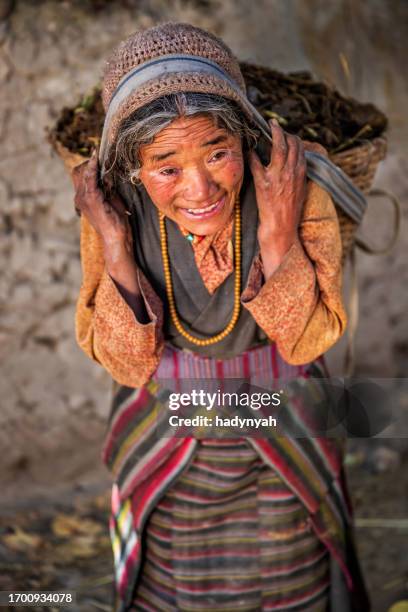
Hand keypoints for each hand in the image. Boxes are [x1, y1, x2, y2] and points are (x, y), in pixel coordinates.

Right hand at [72, 150, 132, 261]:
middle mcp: (79, 197)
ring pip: (83, 172)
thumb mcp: (112, 200)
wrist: (116, 237)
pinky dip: (92, 166)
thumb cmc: (116, 222)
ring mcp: (83, 198)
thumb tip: (108, 174)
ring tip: (102, 157)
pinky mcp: (91, 198)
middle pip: (78, 171)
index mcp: (83, 198)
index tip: (99, 156)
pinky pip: (89, 177)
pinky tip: (96, 158)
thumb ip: (107, 188)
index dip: (89, 165)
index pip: (80, 175)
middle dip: (90, 163)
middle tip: (102, 158)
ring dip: (94, 163)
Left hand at [248, 119, 306, 254]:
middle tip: (274, 126)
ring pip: (277, 147)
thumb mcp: (300, 192)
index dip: (292, 138)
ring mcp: (277, 177)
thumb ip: (298, 176)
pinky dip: (252, 154)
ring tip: (267, 127)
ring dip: (272, 133)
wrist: (281, 228)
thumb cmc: (290, 213)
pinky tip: (249, 150)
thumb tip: (295, 165)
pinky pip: (256, 163)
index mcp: (301, 174)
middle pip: (290, 143)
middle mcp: (291, 172)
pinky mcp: (263, 184)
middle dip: (282, 132)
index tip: (286, 135)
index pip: (299, 148)